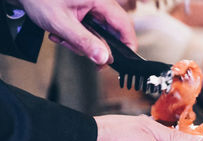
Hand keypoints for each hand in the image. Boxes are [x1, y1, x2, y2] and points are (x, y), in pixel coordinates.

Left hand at [18, 0, 136, 65]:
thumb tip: (103, 58)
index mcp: (100, 0)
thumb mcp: (61, 23)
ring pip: (99, 34)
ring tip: (63, 37)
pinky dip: (77, 36)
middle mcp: (100, 2)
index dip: (127, 45)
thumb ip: (84, 42)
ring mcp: (93, 7)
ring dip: (82, 41)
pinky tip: (62, 33)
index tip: (123, 61)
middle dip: (95, 46)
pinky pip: (89, 30)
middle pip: (111, 32)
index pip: (124, 26)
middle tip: (80, 51)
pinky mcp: (86, 11)